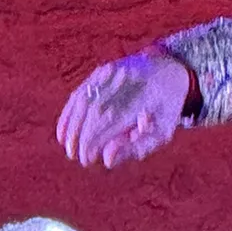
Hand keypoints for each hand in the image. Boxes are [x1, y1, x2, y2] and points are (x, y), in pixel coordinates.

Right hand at [57, 49, 191, 168]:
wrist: (169, 69)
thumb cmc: (166, 109)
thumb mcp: (162, 133)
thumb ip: (137, 148)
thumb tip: (107, 161)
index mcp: (142, 97)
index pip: (109, 121)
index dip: (93, 141)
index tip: (86, 159)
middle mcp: (123, 81)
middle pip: (93, 110)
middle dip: (80, 134)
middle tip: (73, 155)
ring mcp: (110, 73)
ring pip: (83, 99)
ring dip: (70, 124)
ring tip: (65, 144)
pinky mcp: (101, 70)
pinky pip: (81, 91)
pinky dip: (69, 111)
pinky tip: (62, 129)